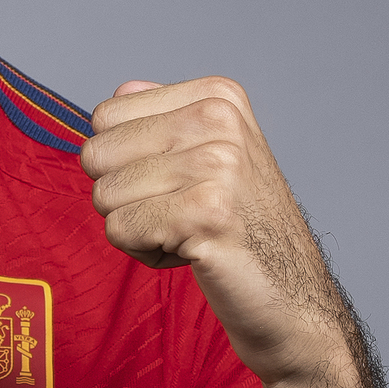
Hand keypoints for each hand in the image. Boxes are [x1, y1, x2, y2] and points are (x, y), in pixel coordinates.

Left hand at [81, 77, 348, 387]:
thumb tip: (119, 91)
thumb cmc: (240, 230)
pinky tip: (190, 253)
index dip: (123, 162)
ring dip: (136, 229)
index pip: (106, 116)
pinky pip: (120, 229)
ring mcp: (217, 164)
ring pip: (105, 195)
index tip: (173, 184)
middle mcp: (219, 119)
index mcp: (217, 97)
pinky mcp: (206, 212)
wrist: (291, 296)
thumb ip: (163, 121)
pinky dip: (144, 253)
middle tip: (177, 215)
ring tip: (188, 234)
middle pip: (97, 155)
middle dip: (123, 198)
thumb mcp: (211, 157)